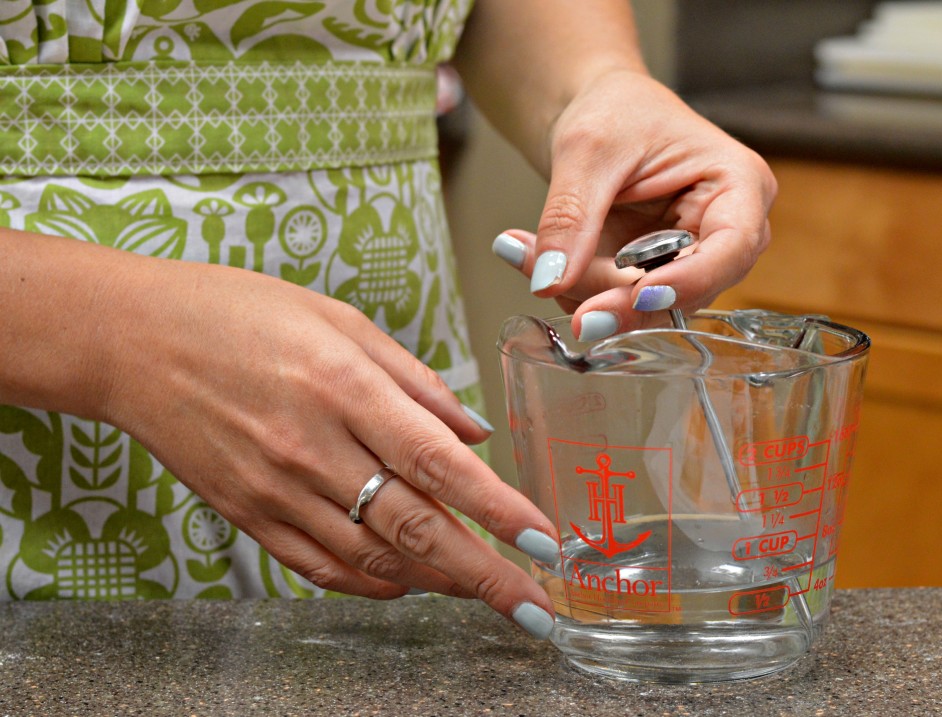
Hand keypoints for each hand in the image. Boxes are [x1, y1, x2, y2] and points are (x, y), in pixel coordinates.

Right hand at [94, 255, 557, 635]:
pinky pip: (319, 568)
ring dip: (436, 582)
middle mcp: (312, 447)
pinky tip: (406, 581)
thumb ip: (414, 381)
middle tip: (532, 608)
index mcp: (343, 386)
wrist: (132, 340)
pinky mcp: (247, 515)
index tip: (544, 544)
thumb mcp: (340, 320)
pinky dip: (371, 583)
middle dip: (485, 575)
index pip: (439, 464)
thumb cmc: (237, 313)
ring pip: (372, 559)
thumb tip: (473, 433)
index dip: (499, 511)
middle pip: (415, 528)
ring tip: (482, 590)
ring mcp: (275, 489)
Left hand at [492, 70, 776, 340]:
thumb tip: (549, 281)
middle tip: (548, 282)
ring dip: (583, 291)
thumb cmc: (613, 111)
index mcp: (738, 185)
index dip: (689, 279)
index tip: (638, 294)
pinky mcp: (655, 278)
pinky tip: (537, 257)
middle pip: (686, 291)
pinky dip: (574, 289)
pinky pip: (617, 304)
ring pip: (646, 308)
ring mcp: (690, 261)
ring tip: (526, 251)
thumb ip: (570, 216)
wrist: (596, 116)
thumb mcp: (587, 151)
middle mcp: (725, 233)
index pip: (732, 247)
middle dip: (614, 294)